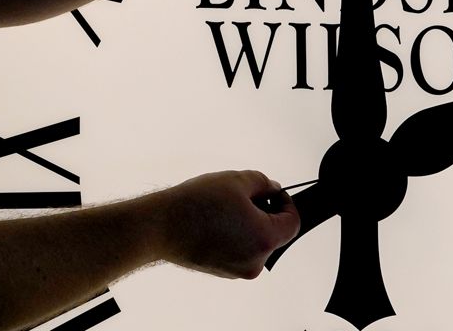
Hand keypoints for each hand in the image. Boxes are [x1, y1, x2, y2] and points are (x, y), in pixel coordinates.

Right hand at [154, 170, 299, 279]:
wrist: (160, 226)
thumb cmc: (197, 204)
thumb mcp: (238, 180)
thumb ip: (264, 183)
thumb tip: (273, 191)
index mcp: (264, 239)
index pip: (292, 222)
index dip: (286, 203)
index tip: (273, 192)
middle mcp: (255, 261)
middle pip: (274, 234)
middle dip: (265, 212)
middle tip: (245, 195)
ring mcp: (237, 270)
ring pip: (255, 242)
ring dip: (249, 223)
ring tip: (226, 207)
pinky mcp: (222, 271)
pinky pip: (239, 250)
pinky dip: (235, 235)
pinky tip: (216, 221)